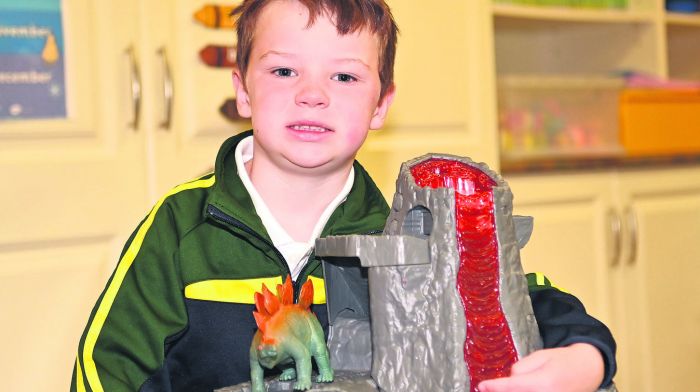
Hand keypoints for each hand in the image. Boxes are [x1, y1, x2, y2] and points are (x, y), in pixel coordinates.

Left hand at [478, 343, 604, 391]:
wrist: (587, 370)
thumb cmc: (562, 360)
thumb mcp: (539, 356)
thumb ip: (521, 369)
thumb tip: (508, 381)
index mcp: (543, 382)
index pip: (512, 386)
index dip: (494, 387)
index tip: (481, 386)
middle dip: (501, 391)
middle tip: (487, 387)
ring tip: (501, 387)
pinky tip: (515, 389)